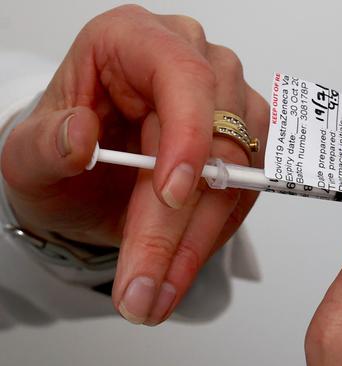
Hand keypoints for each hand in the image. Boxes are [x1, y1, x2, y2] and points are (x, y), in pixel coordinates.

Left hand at [1, 5, 268, 324]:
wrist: (86, 178)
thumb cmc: (61, 149)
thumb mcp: (29, 152)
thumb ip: (46, 144)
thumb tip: (79, 137)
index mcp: (133, 40)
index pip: (182, 73)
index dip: (187, 133)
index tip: (170, 194)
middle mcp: (190, 61)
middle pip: (216, 136)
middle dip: (179, 220)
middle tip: (144, 281)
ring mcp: (225, 101)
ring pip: (238, 172)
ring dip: (198, 239)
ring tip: (156, 289)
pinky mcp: (243, 140)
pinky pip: (244, 193)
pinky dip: (213, 237)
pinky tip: (178, 266)